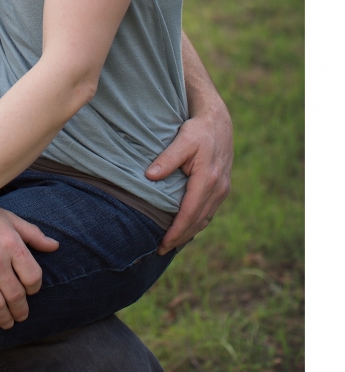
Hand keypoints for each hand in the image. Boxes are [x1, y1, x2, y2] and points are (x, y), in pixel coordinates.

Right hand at [0, 203, 58, 328]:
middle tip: (21, 316)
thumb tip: (55, 246)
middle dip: (21, 310)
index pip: (33, 277)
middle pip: (16, 296)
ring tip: (6, 322)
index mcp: (11, 243)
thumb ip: (32, 233)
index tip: (30, 292)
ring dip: (4, 319)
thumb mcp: (7, 218)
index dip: (34, 289)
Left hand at [145, 102, 232, 254]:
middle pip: (198, 221)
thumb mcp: (182, 140)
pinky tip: (186, 228)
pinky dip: (197, 222)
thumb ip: (167, 159)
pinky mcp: (222, 188)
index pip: (190, 213)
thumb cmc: (198, 130)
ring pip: (205, 218)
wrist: (219, 122)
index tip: (163, 243)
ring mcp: (223, 189)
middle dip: (181, 237)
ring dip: (189, 232)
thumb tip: (150, 176)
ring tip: (171, 243)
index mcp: (208, 179)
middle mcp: (219, 188)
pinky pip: (209, 211)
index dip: (176, 231)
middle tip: (161, 250)